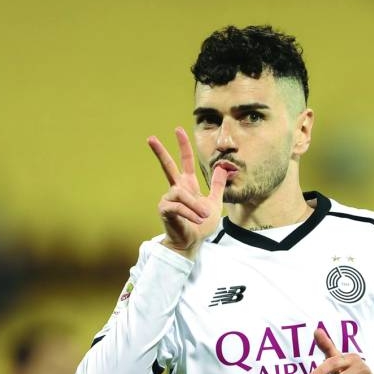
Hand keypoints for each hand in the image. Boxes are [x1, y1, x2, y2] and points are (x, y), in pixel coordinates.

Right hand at [148, 127, 227, 258]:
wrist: (193, 243)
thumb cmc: (201, 226)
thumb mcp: (215, 203)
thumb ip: (217, 185)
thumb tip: (222, 168)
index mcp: (187, 186)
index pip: (185, 162)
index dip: (183, 146)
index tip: (178, 130)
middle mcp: (176, 190)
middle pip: (167, 167)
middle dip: (160, 152)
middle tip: (150, 138)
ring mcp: (168, 199)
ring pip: (181, 194)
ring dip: (195, 206)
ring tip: (202, 217)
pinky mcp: (165, 210)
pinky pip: (179, 206)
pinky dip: (190, 213)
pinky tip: (196, 219)